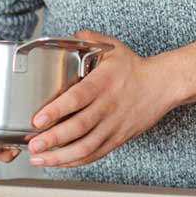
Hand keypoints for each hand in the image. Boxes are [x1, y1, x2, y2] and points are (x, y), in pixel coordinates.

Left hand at [25, 30, 180, 167]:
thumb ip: (88, 38)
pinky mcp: (117, 138)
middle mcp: (108, 106)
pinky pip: (95, 154)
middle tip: (33, 144)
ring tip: (39, 158)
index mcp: (103, 83)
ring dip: (60, 156)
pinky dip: (75, 161)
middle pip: (79, 127)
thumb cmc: (134, 68)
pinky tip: (59, 162)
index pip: (77, 98)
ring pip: (86, 147)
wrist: (163, 86)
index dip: (56, 111)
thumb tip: (68, 35)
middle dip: (53, 139)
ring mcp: (113, 125)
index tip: (37, 119)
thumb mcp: (113, 47)